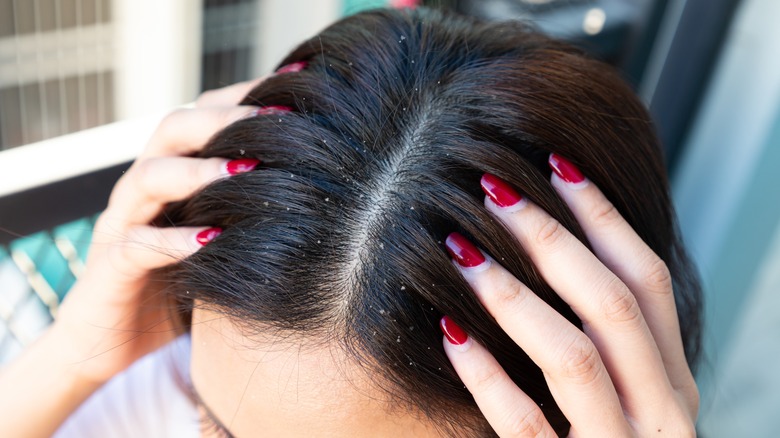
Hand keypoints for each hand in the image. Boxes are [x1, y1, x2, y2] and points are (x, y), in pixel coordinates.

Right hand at [53, 78, 266, 384]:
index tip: (293, 90)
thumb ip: (246, 210)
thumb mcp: (217, 240)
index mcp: (171, 175)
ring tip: (246, 170)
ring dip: (198, 170)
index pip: (201, 116)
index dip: (242, 99)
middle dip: (223, 119)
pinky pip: (136, 245)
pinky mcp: (110, 269)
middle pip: (173, 130)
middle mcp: (144, 190)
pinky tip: (211, 240)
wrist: (112, 341)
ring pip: (149, 177)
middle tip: (274, 121)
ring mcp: (123, 225)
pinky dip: (173, 240)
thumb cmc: (178, 284)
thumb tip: (317, 188)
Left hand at [440, 155, 698, 435]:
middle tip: (493, 190)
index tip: (555, 164)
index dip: (603, 216)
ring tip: (461, 250)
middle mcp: (664, 413)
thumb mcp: (629, 399)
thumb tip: (561, 252)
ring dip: (514, 296)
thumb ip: (611, 344)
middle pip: (613, 304)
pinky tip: (448, 334)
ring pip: (576, 356)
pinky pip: (528, 427)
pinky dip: (488, 376)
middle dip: (553, 239)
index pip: (646, 280)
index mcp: (673, 383)